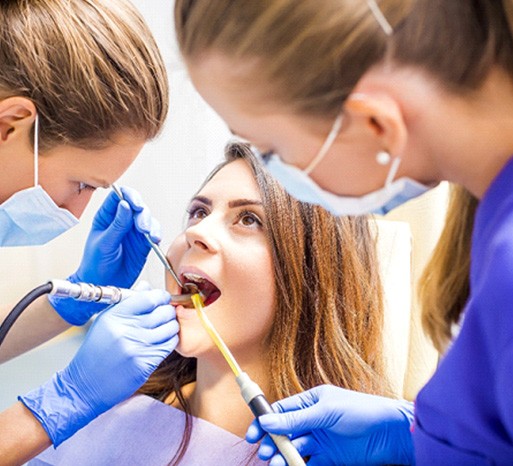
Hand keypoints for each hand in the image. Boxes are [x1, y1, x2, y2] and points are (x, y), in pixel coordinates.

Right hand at [19, 289, 177, 445]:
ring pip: (170, 328)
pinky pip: (169, 346)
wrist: (85, 385)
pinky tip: (162, 341)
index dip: (160, 296)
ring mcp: (137, 348)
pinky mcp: (145, 364)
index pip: (149, 298)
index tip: (162, 298)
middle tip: (166, 313)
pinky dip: (170, 341)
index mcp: (115, 317)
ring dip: (171, 326)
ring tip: (164, 327)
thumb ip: (127, 303)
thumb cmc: (95, 352)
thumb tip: (146, 286)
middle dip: (168, 310)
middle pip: (163, 312)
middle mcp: (126, 331)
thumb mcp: (105, 322)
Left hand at [49, 186, 160, 324]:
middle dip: (142, 214)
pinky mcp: (143, 243)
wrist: (102, 285)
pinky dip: (156, 234)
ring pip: (147, 218)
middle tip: (142, 226)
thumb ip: (116, 225)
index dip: (129, 196)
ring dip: (151, 224)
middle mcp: (121, 221)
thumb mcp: (104, 243)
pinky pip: (154, 233)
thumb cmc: (95, 265)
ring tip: (149, 235)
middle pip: (137, 206)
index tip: (135, 204)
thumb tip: (124, 205)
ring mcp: (133, 232)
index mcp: (106, 217)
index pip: (119, 197)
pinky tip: (154, 240)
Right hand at [246, 384, 414, 465]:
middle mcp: (313, 420)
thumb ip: (296, 418)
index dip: (265, 422)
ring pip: (294, 449)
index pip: (281, 411)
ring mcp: (321, 440)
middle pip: (284, 432)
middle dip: (272, 442)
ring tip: (277, 464)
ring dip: (283, 457)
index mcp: (311, 401)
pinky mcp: (330, 458)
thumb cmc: (362, 412)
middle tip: (265, 453)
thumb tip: (266, 421)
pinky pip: (308, 463)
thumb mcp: (326, 411)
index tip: (252, 435)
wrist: (392, 433)